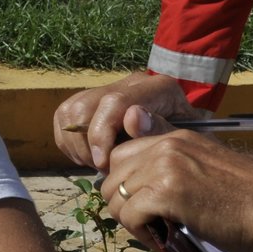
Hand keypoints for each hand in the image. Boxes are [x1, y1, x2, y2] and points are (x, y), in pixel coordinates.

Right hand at [51, 71, 203, 170]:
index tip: (102, 163)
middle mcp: (130, 83)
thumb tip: (132, 117)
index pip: (115, 102)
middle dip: (86, 144)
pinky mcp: (91, 100)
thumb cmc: (188, 147)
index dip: (101, 134)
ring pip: (70, 111)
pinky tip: (88, 156)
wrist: (186, 143)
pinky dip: (68, 141)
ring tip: (96, 163)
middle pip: (85, 106)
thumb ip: (159, 130)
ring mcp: (109, 90)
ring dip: (75, 144)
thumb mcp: (184, 143)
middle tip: (102, 168)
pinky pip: (63, 116)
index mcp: (158, 88)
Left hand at [103, 107, 252, 251]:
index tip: (143, 206)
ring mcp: (164, 167)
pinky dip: (142, 234)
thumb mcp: (204, 170)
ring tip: (159, 234)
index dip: (126, 186)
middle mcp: (166, 146)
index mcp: (175, 138)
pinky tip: (165, 241)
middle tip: (150, 224)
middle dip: (124, 205)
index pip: (121, 156)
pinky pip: (129, 216)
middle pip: (112, 178)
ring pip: (116, 198)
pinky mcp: (165, 193)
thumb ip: (170, 168)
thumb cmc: (249, 201)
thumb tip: (134, 184)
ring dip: (132, 222)